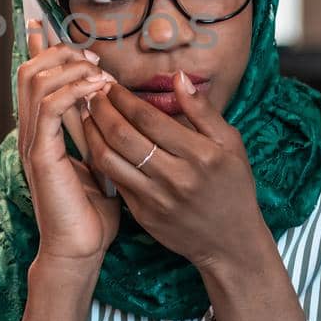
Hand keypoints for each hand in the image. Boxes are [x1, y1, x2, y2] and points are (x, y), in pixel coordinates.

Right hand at [17, 23, 121, 269]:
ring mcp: (33, 143)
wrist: (79, 247)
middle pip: (29, 71)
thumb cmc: (91, 209)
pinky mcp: (40, 156)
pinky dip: (73, 92)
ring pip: (36, 82)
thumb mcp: (98, 157)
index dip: (37, 47)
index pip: (32, 76)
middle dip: (59, 53)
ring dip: (69, 69)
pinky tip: (96, 91)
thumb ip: (94, 129)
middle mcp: (30, 132)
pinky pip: (50, 109)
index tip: (47, 22)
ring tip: (97, 72)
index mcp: (41, 130)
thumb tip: (107, 100)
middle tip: (91, 57)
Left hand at [80, 70, 271, 276]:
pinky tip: (96, 143)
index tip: (112, 85)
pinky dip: (100, 158)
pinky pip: (113, 181)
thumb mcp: (230, 144)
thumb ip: (203, 110)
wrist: (231, 242)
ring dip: (92, 133)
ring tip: (87, 115)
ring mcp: (156, 198)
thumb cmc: (233, 187)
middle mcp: (175, 177)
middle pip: (123, 136)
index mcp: (199, 155)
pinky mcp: (143, 215)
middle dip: (102, 110)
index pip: (148, 118)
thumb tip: (179, 77)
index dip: (124, 98)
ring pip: (110, 159)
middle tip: (93, 94)